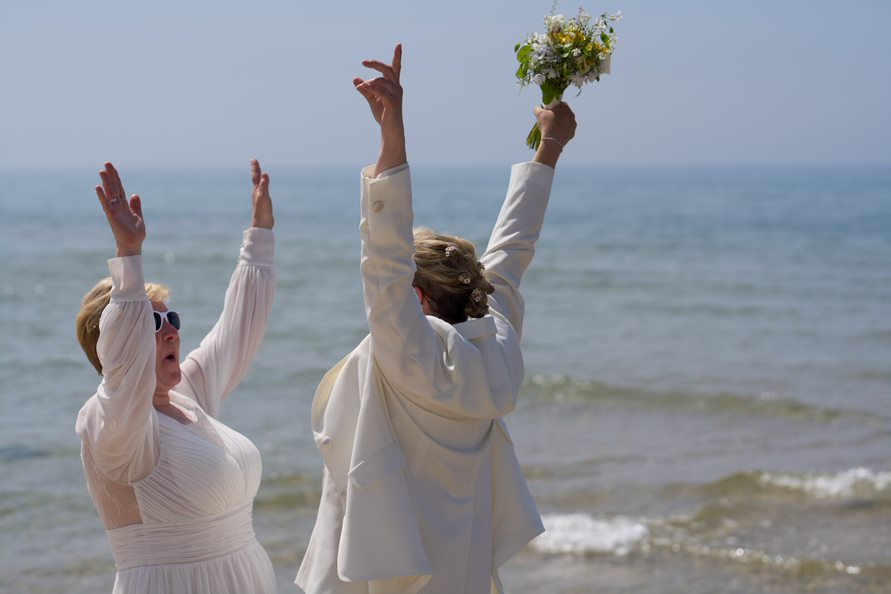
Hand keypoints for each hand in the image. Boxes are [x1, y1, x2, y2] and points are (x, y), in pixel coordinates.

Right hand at [95, 162, 144, 256]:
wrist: (133, 245)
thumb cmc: (135, 233)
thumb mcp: (138, 216)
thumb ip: (136, 206)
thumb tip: (134, 194)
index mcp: (123, 205)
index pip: (119, 188)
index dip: (116, 178)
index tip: (111, 167)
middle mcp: (117, 206)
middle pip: (113, 188)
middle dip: (110, 176)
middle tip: (106, 163)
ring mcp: (114, 211)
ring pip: (109, 194)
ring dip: (105, 182)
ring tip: (101, 171)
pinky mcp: (112, 217)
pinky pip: (106, 205)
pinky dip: (102, 196)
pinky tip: (98, 187)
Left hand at [249, 159, 272, 228]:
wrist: (261, 224)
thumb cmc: (262, 211)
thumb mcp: (264, 197)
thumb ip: (264, 185)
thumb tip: (264, 174)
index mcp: (256, 190)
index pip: (256, 176)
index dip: (256, 168)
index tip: (254, 159)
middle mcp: (256, 193)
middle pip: (256, 179)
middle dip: (256, 170)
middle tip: (254, 161)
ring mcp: (259, 198)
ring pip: (258, 185)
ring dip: (258, 178)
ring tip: (259, 174)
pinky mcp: (263, 202)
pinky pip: (262, 191)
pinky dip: (263, 186)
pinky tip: (263, 189)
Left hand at [353, 43, 406, 174]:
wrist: (390, 131)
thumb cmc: (383, 115)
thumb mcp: (372, 100)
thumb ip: (365, 89)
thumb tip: (355, 79)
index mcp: (394, 85)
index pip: (396, 68)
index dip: (398, 56)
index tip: (399, 44)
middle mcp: (397, 88)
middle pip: (388, 70)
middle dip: (376, 64)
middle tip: (364, 62)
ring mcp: (396, 95)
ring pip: (382, 81)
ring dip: (369, 82)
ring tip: (360, 86)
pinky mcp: (392, 103)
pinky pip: (380, 91)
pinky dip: (370, 88)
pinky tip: (362, 87)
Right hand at [532, 102, 576, 168]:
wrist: (552, 140)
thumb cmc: (546, 124)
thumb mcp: (539, 114)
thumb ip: (538, 108)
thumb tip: (537, 108)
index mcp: (565, 107)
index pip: (560, 103)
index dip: (554, 107)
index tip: (549, 111)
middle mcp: (571, 114)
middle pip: (564, 112)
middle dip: (558, 115)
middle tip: (550, 119)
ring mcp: (573, 124)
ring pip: (567, 121)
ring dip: (561, 122)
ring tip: (553, 127)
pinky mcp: (572, 132)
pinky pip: (567, 130)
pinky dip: (563, 130)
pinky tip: (556, 133)